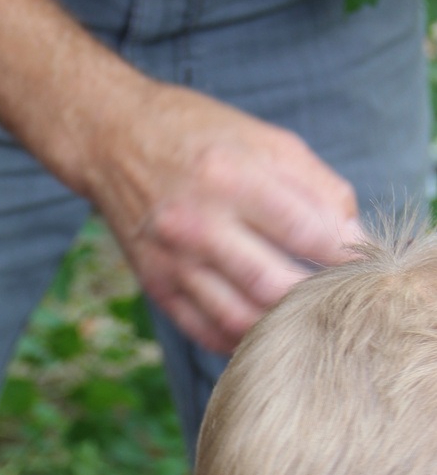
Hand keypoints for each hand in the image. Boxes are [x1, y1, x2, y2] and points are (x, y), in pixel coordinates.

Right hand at [78, 70, 362, 353]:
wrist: (112, 139)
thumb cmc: (198, 134)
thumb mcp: (263, 138)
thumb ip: (315, 184)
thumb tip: (353, 235)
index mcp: (231, 176)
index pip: (305, 229)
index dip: (344, 252)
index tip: (363, 261)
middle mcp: (198, 222)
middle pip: (273, 284)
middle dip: (316, 297)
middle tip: (339, 298)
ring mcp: (173, 260)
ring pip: (238, 318)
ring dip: (279, 327)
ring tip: (306, 319)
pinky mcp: (156, 285)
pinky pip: (204, 330)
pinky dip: (240, 340)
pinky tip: (264, 331)